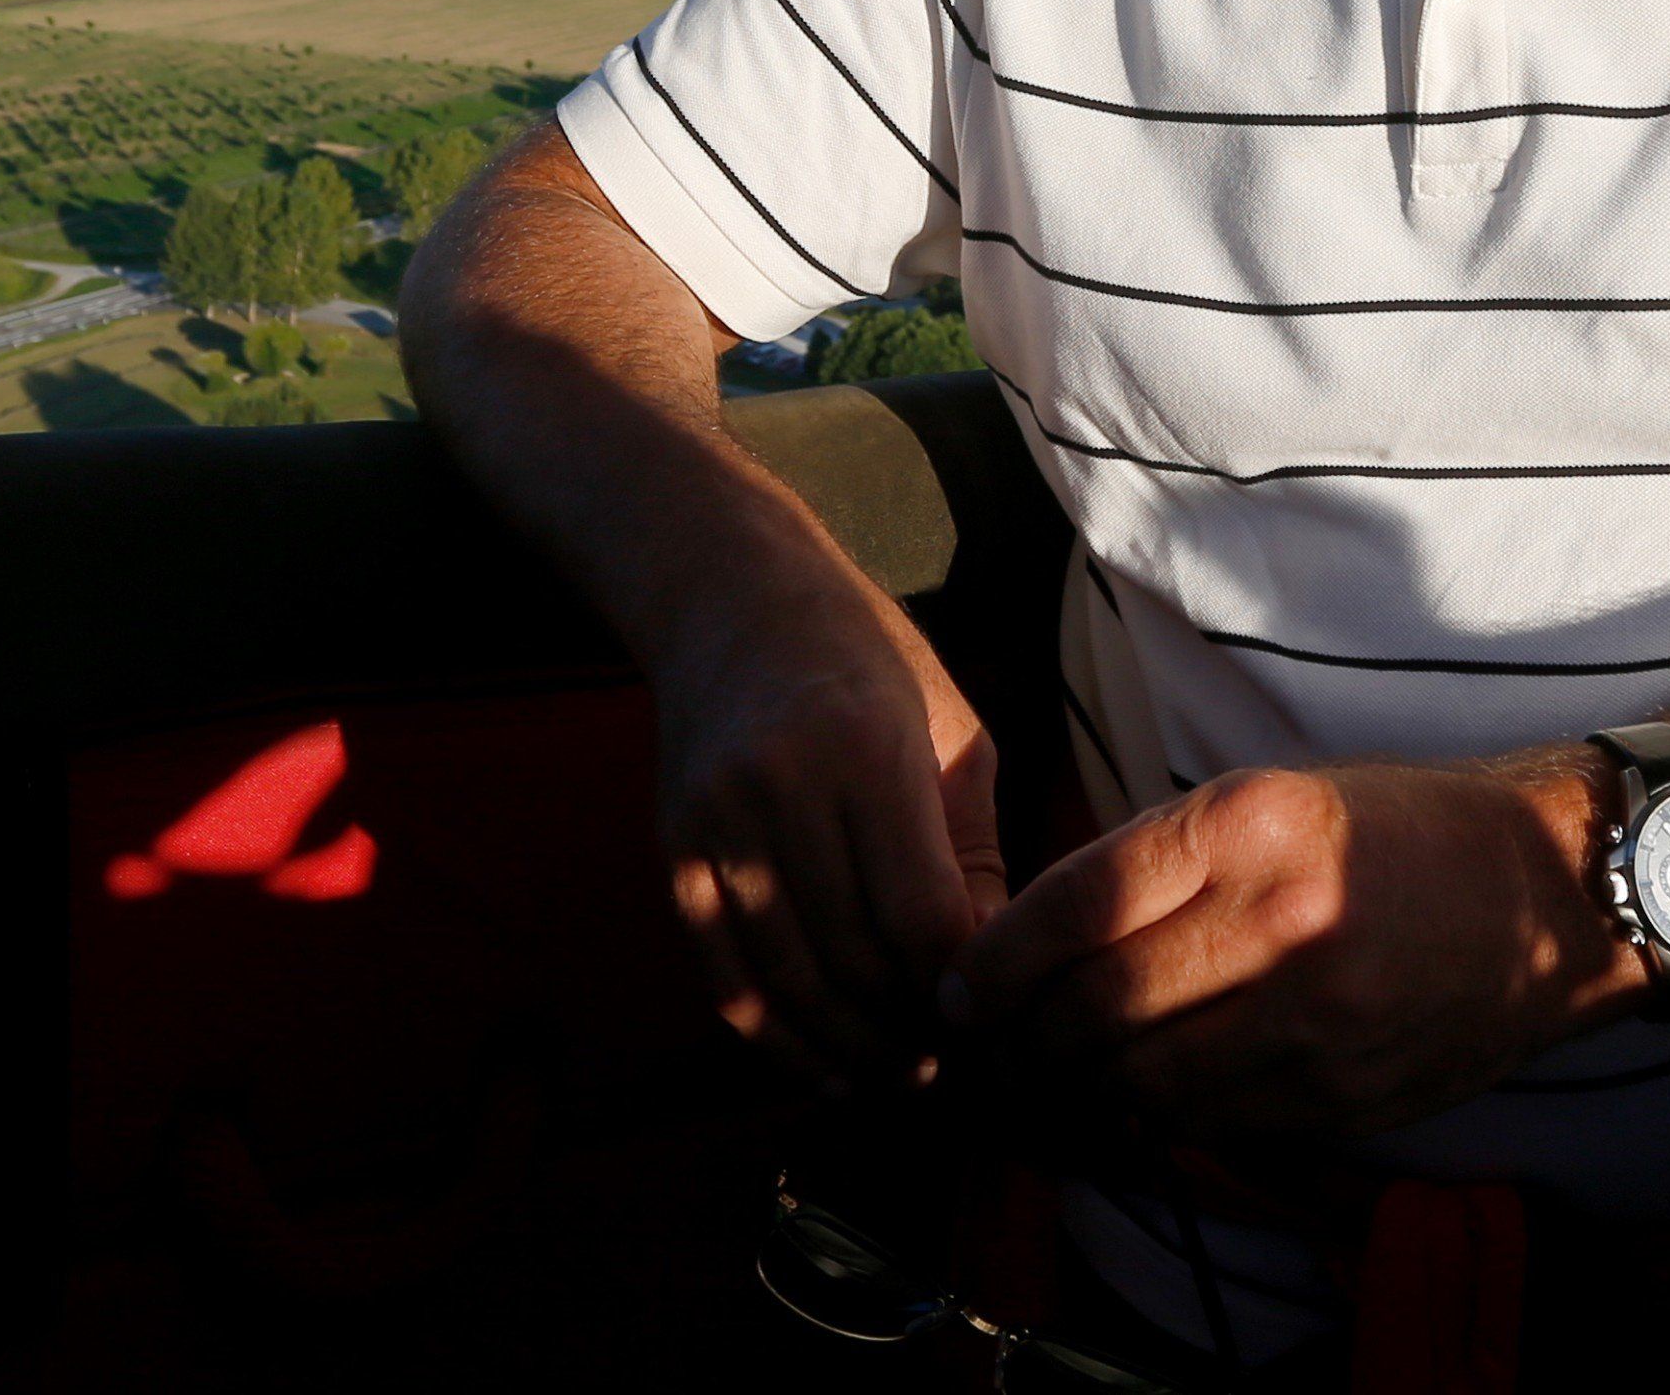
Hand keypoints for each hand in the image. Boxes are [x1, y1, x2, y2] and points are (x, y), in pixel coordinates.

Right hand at [653, 568, 1004, 1085]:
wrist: (730, 597)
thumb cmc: (865, 657)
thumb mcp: (949, 726)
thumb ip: (972, 849)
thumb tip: (986, 970)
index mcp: (866, 747)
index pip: (920, 915)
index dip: (960, 987)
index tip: (993, 1012)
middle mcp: (781, 787)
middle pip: (856, 960)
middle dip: (913, 1030)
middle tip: (956, 1062)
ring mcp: (717, 823)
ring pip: (790, 983)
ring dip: (850, 1049)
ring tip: (900, 1072)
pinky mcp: (675, 853)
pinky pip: (724, 977)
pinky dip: (776, 1038)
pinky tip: (825, 1065)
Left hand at [942, 760, 1638, 1138]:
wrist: (1544, 893)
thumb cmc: (1396, 830)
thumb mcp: (1271, 797)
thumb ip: (1159, 862)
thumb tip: (1038, 938)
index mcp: (1250, 824)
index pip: (1079, 902)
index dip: (998, 957)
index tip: (962, 980)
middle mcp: (1280, 922)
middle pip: (1096, 1009)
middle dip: (1018, 1038)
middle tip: (979, 1043)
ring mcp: (1317, 1021)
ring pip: (1143, 1084)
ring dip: (1073, 1092)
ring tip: (1036, 1081)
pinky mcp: (1344, 1096)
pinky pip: (1210, 1125)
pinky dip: (1150, 1120)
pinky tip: (1124, 1102)